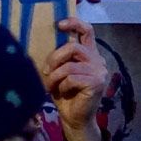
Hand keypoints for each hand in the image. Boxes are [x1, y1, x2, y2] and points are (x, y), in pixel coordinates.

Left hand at [41, 17, 107, 140]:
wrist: (73, 117)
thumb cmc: (63, 92)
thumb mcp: (58, 71)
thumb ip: (59, 57)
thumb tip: (40, 40)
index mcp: (88, 53)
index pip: (87, 30)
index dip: (74, 23)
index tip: (59, 24)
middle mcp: (97, 60)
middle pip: (73, 47)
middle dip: (54, 58)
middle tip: (45, 71)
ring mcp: (99, 71)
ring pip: (70, 64)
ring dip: (55, 75)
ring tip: (50, 85)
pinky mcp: (97, 83)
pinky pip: (72, 78)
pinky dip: (61, 85)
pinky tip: (62, 92)